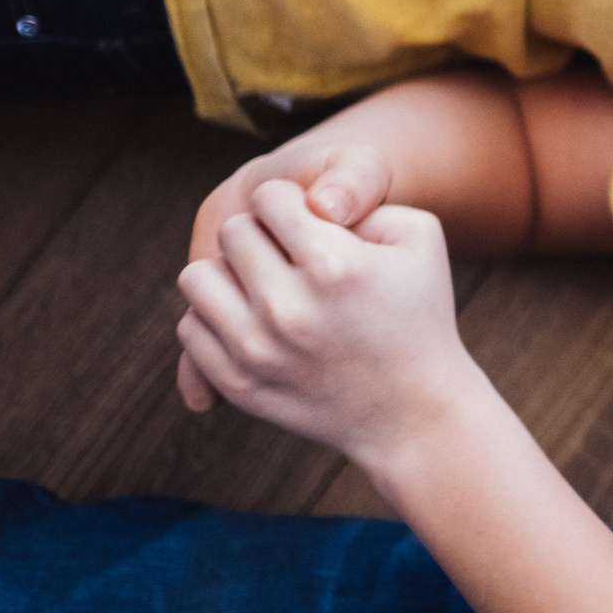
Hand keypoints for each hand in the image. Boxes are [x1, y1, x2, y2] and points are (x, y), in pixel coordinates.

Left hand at [176, 180, 485, 472]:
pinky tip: (253, 321)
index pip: (269, 198)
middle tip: (288, 255)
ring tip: (261, 285)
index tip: (305, 222)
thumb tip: (313, 203)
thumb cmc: (421, 316)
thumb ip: (370, 199)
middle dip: (260, 234)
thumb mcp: (422, 238)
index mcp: (335, 266)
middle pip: (233, 233)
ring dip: (227, 273)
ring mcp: (259, 351)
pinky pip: (190, 328)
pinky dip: (215, 318)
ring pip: (197, 278)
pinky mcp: (239, 384)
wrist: (415, 413)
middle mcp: (290, 308)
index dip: (289, 201)